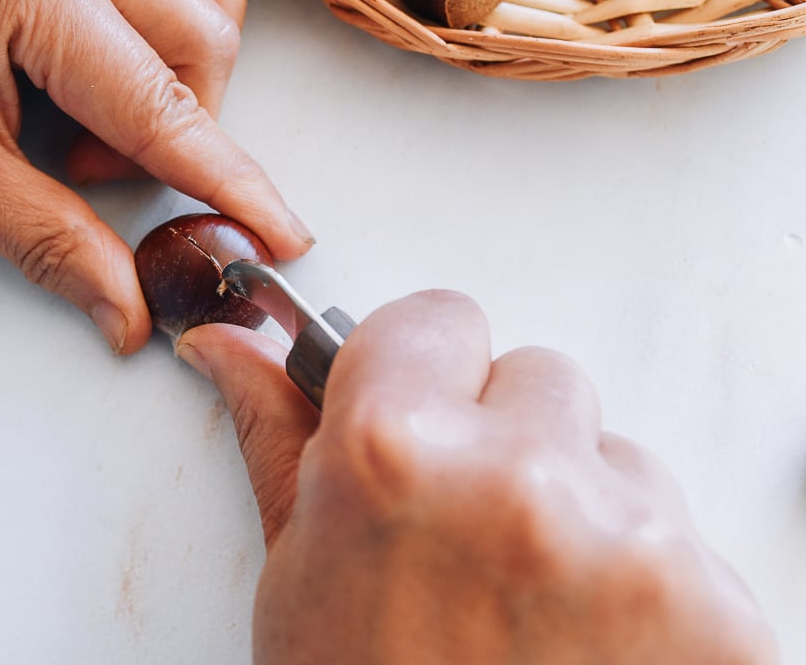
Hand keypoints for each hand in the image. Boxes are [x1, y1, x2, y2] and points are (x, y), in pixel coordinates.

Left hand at [0, 0, 312, 352]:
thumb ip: (55, 244)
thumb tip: (132, 314)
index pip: (161, 104)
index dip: (231, 182)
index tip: (285, 234)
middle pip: (202, 40)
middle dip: (170, 130)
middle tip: (80, 169)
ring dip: (181, 62)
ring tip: (90, 107)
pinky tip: (129, 34)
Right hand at [177, 291, 776, 663]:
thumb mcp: (299, 583)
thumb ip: (281, 445)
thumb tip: (232, 347)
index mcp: (392, 456)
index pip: (435, 318)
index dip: (424, 369)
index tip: (427, 414)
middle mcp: (516, 478)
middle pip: (539, 380)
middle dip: (508, 441)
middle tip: (474, 543)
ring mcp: (629, 541)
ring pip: (618, 457)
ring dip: (583, 512)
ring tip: (535, 610)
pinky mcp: (718, 607)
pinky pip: (684, 540)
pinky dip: (649, 585)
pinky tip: (593, 648)